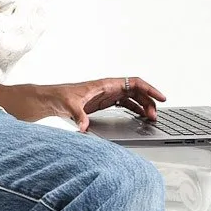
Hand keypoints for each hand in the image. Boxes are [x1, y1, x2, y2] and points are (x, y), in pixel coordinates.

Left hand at [0, 74, 164, 130]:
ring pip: (132, 98)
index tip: (161, 97)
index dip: (150, 89)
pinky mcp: (103, 102)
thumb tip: (83, 128)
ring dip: (143, 107)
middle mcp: (109, 87)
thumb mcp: (69, 106)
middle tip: (155, 116)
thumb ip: (78, 116)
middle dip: (149, 102)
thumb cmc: (59, 97)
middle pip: (136, 91)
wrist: (49, 100)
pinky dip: (135, 109)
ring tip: (150, 118)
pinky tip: (140, 117)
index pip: (134, 82)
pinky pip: (125, 104)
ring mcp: (107, 94)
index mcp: (105, 84)